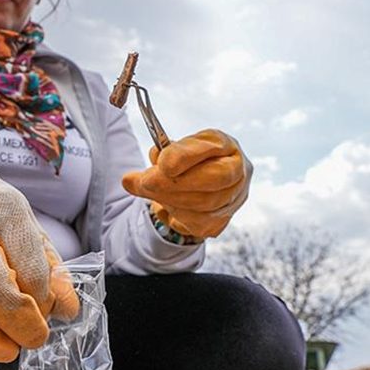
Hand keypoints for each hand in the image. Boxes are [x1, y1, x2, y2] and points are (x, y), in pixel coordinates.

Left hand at [121, 129, 251, 239]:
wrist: (201, 182)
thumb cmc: (188, 161)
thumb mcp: (173, 150)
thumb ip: (157, 159)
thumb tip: (131, 180)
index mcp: (226, 145)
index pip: (212, 148)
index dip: (186, 156)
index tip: (162, 163)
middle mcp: (239, 171)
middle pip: (213, 179)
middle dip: (174, 182)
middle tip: (145, 182)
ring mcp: (234, 199)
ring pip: (204, 206)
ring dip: (170, 199)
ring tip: (150, 190)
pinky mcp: (223, 221)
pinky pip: (199, 224)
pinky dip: (177, 215)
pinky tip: (166, 205)